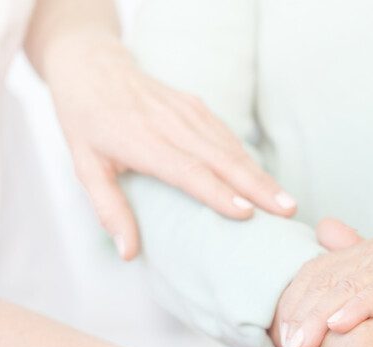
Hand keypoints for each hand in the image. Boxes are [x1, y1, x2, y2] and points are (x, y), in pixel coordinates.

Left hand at [41, 33, 296, 258]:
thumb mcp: (84, 167)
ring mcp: (187, 110)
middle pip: (221, 158)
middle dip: (258, 186)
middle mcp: (169, 123)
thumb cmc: (86, 122)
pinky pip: (227, 136)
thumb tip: (128, 254)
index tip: (246, 212)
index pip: (186, 170)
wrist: (92, 66)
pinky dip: (249, 160)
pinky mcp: (196, 105)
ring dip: (261, 175)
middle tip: (287, 211)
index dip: (217, 192)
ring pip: (231, 146)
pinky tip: (266, 181)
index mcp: (141, 139)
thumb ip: (109, 209)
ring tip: (287, 202)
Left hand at [275, 218, 372, 346]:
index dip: (299, 307)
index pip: (324, 276)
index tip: (282, 343)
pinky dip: (363, 307)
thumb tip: (324, 244)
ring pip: (354, 285)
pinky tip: (341, 326)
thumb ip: (360, 293)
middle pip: (332, 280)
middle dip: (303, 316)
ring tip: (301, 344)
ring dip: (323, 317)